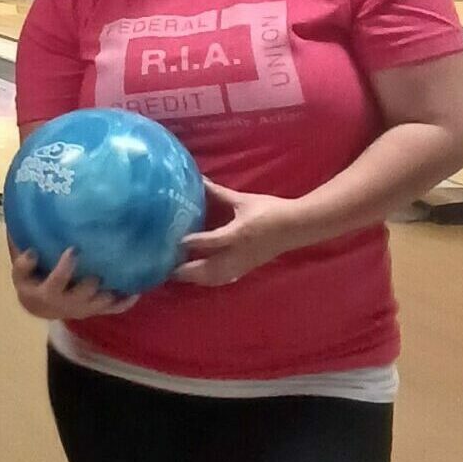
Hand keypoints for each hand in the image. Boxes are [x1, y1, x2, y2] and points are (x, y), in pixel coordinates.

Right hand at [9, 247, 135, 321]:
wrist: (40, 308)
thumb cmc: (32, 284)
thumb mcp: (20, 275)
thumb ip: (23, 264)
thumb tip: (32, 252)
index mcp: (47, 294)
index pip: (56, 282)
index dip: (65, 267)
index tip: (73, 250)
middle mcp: (67, 304)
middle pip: (83, 295)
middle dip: (92, 282)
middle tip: (100, 267)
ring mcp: (83, 309)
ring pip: (100, 304)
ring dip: (110, 292)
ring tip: (124, 275)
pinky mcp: (95, 310)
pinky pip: (114, 309)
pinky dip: (126, 302)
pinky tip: (136, 290)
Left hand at [175, 181, 303, 286]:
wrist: (297, 227)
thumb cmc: (271, 211)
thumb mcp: (244, 201)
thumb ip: (219, 194)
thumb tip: (200, 180)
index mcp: (238, 234)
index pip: (214, 241)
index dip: (196, 242)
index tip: (178, 241)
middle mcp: (238, 253)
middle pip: (209, 269)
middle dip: (186, 270)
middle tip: (165, 266)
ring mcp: (242, 264)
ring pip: (214, 278)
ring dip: (194, 278)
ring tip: (175, 273)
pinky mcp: (246, 269)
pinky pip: (223, 279)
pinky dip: (207, 280)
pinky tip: (196, 279)